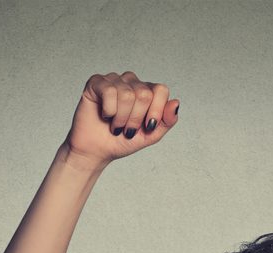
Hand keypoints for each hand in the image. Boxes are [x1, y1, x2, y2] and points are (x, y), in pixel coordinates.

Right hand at [64, 71, 179, 168]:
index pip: (161, 90)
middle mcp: (132, 82)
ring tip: (115, 124)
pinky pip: (109, 91)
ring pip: (127, 94)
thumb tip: (176, 102)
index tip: (147, 127)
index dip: (155, 111)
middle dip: (136, 119)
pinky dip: (109, 110)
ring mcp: (114, 80)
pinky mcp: (97, 82)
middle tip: (126, 128)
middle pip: (144, 94)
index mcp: (147, 91)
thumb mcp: (151, 135)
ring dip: (121, 118)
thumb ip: (167, 120)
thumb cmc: (123, 141)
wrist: (97, 151)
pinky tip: (104, 115)